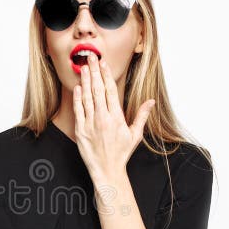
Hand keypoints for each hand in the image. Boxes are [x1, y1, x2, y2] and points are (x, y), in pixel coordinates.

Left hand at [72, 52, 154, 179]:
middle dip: (94, 72)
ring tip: (83, 68)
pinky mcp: (81, 131)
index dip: (106, 75)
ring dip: (85, 82)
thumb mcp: (134, 135)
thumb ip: (141, 116)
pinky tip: (77, 88)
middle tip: (91, 58)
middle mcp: (103, 118)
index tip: (104, 64)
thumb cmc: (121, 153)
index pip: (110, 91)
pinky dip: (77, 98)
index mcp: (116, 118)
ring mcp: (90, 124)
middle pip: (98, 90)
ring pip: (87, 98)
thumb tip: (150, 101)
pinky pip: (78, 111)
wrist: (107, 170)